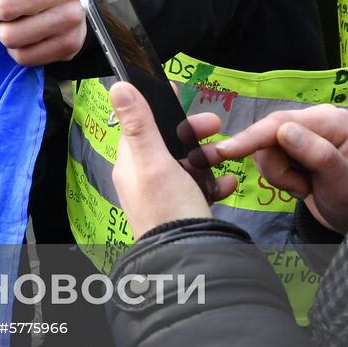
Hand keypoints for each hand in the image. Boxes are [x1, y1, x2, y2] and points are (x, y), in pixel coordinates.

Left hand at [109, 82, 235, 237]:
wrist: (187, 259)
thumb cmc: (167, 208)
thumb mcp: (153, 161)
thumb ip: (139, 124)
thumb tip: (118, 87)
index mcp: (131, 164)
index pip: (139, 126)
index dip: (157, 107)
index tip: (177, 91)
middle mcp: (143, 179)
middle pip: (167, 144)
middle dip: (191, 131)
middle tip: (215, 123)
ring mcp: (164, 196)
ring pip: (186, 165)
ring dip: (208, 156)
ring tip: (225, 155)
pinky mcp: (183, 211)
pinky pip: (200, 190)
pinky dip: (216, 183)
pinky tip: (229, 183)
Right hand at [199, 106, 347, 234]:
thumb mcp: (346, 185)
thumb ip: (319, 156)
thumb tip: (284, 131)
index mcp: (332, 121)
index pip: (282, 123)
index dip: (252, 137)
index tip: (224, 152)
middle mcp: (316, 119)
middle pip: (268, 135)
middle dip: (277, 167)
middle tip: (300, 189)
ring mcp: (304, 132)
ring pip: (264, 148)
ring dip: (278, 174)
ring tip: (303, 188)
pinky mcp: (293, 145)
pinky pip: (267, 157)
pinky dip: (278, 176)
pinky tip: (299, 184)